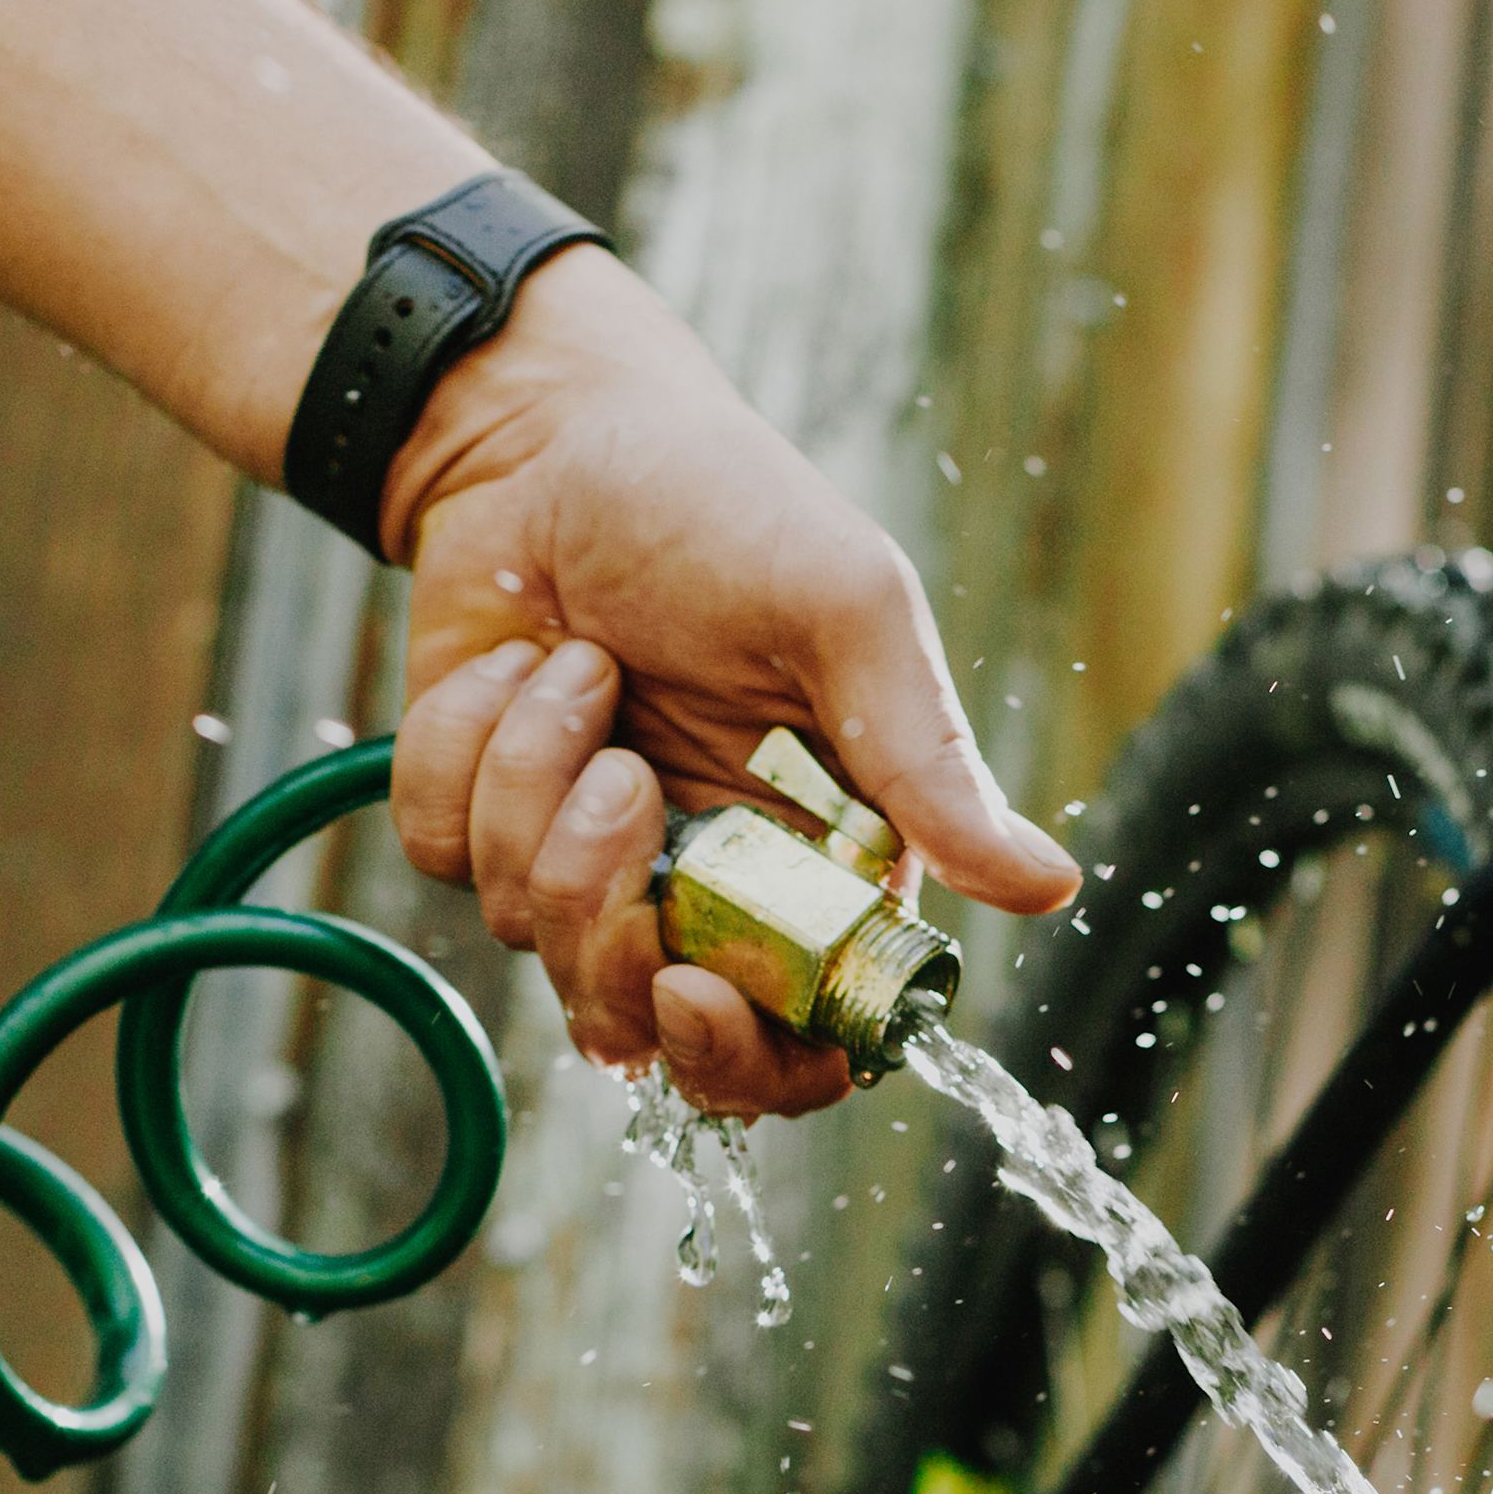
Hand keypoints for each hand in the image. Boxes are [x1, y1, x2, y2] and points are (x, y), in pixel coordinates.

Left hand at [381, 249, 1076, 1116]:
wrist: (555, 428)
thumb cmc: (730, 506)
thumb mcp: (848, 615)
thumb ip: (930, 760)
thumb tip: (1046, 887)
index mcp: (817, 869)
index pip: (800, 1050)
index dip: (747, 1064)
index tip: (696, 994)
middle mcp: (702, 888)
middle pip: (645, 1025)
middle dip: (610, 927)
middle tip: (624, 787)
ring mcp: (583, 857)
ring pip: (531, 933)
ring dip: (540, 786)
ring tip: (582, 669)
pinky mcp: (479, 811)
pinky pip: (446, 851)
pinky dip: (467, 749)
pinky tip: (517, 663)